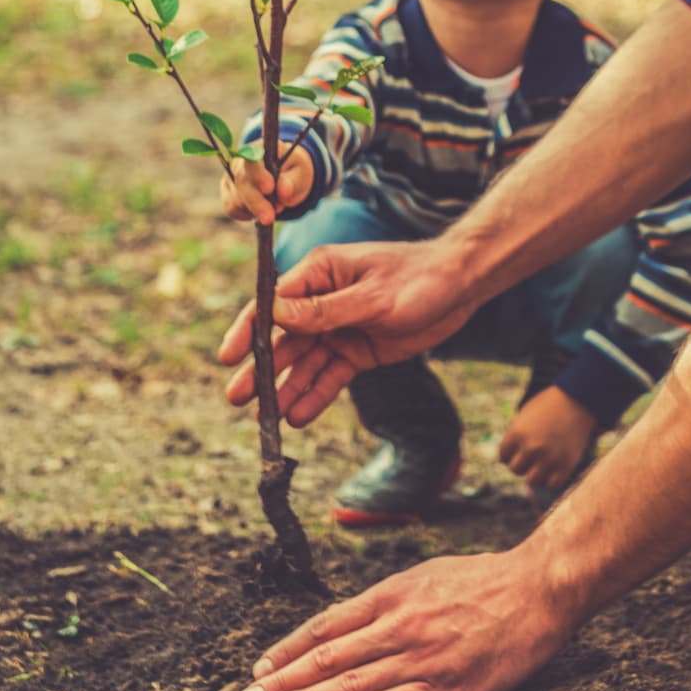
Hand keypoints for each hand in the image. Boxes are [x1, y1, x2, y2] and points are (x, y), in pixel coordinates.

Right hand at [218, 240, 475, 425]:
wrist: (461, 287)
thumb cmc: (418, 278)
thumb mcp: (373, 296)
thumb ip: (326, 310)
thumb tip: (276, 314)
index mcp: (320, 273)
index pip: (273, 302)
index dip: (249, 330)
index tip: (229, 356)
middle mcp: (322, 301)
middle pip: (284, 338)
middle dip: (262, 368)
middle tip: (237, 397)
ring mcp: (339, 328)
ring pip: (305, 363)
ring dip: (285, 388)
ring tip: (266, 418)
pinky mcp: (357, 350)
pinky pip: (330, 375)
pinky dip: (316, 395)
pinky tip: (299, 417)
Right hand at [220, 145, 314, 225]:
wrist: (286, 176)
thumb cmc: (294, 171)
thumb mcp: (301, 173)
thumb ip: (293, 180)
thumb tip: (283, 189)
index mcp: (260, 147)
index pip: (253, 157)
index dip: (258, 173)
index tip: (269, 188)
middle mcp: (241, 159)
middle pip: (241, 180)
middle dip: (256, 201)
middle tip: (269, 217)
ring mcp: (231, 175)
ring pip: (235, 197)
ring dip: (254, 210)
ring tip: (273, 211)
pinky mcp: (227, 192)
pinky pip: (232, 207)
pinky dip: (247, 214)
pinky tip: (259, 210)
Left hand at [238, 546, 576, 690]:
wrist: (538, 588)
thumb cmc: (486, 580)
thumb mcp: (429, 575)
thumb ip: (391, 600)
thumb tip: (353, 622)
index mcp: (394, 593)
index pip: (328, 623)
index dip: (291, 648)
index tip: (262, 668)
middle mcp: (400, 623)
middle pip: (330, 656)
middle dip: (285, 681)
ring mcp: (422, 656)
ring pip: (352, 683)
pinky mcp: (446, 687)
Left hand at [498, 387, 597, 497]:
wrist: (579, 399)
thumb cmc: (550, 405)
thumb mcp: (526, 415)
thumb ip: (516, 437)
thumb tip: (507, 461)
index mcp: (517, 433)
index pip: (503, 456)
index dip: (511, 453)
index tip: (520, 447)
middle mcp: (531, 447)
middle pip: (516, 469)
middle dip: (522, 463)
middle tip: (533, 454)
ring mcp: (549, 458)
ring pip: (531, 481)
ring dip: (535, 473)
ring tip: (543, 463)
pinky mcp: (566, 465)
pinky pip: (552, 484)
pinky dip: (551, 479)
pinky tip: (554, 467)